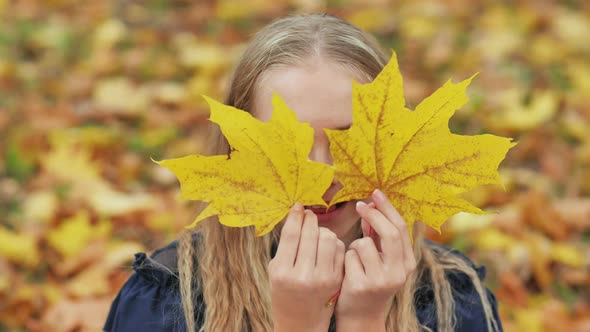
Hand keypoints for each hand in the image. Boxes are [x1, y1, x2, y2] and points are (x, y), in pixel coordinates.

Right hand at [269, 203, 345, 331]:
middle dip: (310, 220)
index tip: (298, 206)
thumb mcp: (276, 269)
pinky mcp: (336, 280)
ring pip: (328, 238)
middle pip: (311, 234)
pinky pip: (338, 249)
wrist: (300, 320)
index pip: (292, 234)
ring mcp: (322, 279)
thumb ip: (286, 244)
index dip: (296, 216)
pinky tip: (326, 245)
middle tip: (308, 214)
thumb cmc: (285, 291)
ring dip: (322, 230)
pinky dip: (333, 242)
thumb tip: (298, 214)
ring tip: (316, 232)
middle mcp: (303, 276)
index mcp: (282, 272)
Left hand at [335, 189, 415, 328]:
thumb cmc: (369, 280)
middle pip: (390, 232)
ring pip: (364, 243)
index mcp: (407, 263)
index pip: (401, 228)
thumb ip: (378, 235)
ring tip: (354, 259)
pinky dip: (345, 258)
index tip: (374, 193)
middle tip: (359, 204)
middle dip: (373, 214)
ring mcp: (381, 280)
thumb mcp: (380, 259)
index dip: (387, 208)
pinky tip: (347, 272)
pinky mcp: (362, 286)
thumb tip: (372, 204)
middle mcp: (398, 272)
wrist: (361, 316)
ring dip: (354, 244)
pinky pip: (349, 256)